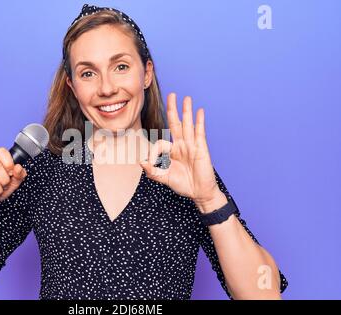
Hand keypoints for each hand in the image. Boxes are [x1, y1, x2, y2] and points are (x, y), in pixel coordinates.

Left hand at [140, 93, 222, 207]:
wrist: (199, 193)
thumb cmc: (183, 185)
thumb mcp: (164, 178)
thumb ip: (152, 171)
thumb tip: (141, 161)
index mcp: (172, 151)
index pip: (160, 142)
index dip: (153, 152)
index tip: (149, 163)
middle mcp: (182, 145)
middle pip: (176, 123)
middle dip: (173, 109)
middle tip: (172, 94)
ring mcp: (192, 145)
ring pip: (188, 124)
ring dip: (186, 110)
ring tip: (186, 98)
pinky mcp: (201, 148)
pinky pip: (199, 132)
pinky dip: (199, 121)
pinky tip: (199, 110)